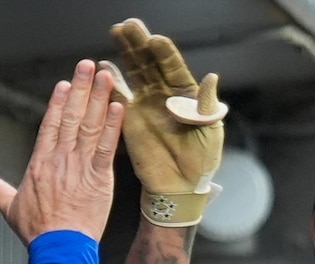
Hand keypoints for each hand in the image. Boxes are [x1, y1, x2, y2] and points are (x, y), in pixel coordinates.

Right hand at [0, 60, 124, 243]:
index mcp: (40, 163)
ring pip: (91, 125)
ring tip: (107, 76)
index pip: (50, 124)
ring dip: (99, 98)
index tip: (65, 84)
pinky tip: (119, 107)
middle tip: (88, 65)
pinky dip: (114, 126)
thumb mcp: (9, 208)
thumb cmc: (37, 231)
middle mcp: (60, 159)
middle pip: (72, 117)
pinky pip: (108, 147)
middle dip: (81, 89)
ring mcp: (81, 166)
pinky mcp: (99, 177)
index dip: (59, 102)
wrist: (59, 248)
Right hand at [101, 18, 226, 225]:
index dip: (165, 53)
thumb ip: (207, 106)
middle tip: (129, 26)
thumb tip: (211, 79)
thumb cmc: (201, 161)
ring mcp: (146, 104)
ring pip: (134, 72)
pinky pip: (118, 97)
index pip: (174, 67)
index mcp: (187, 95)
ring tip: (117, 33)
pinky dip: (111, 82)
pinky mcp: (130, 119)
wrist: (179, 186)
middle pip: (151, 62)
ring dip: (126, 53)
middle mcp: (165, 94)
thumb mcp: (210, 132)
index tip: (156, 41)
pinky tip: (104, 66)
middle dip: (140, 43)